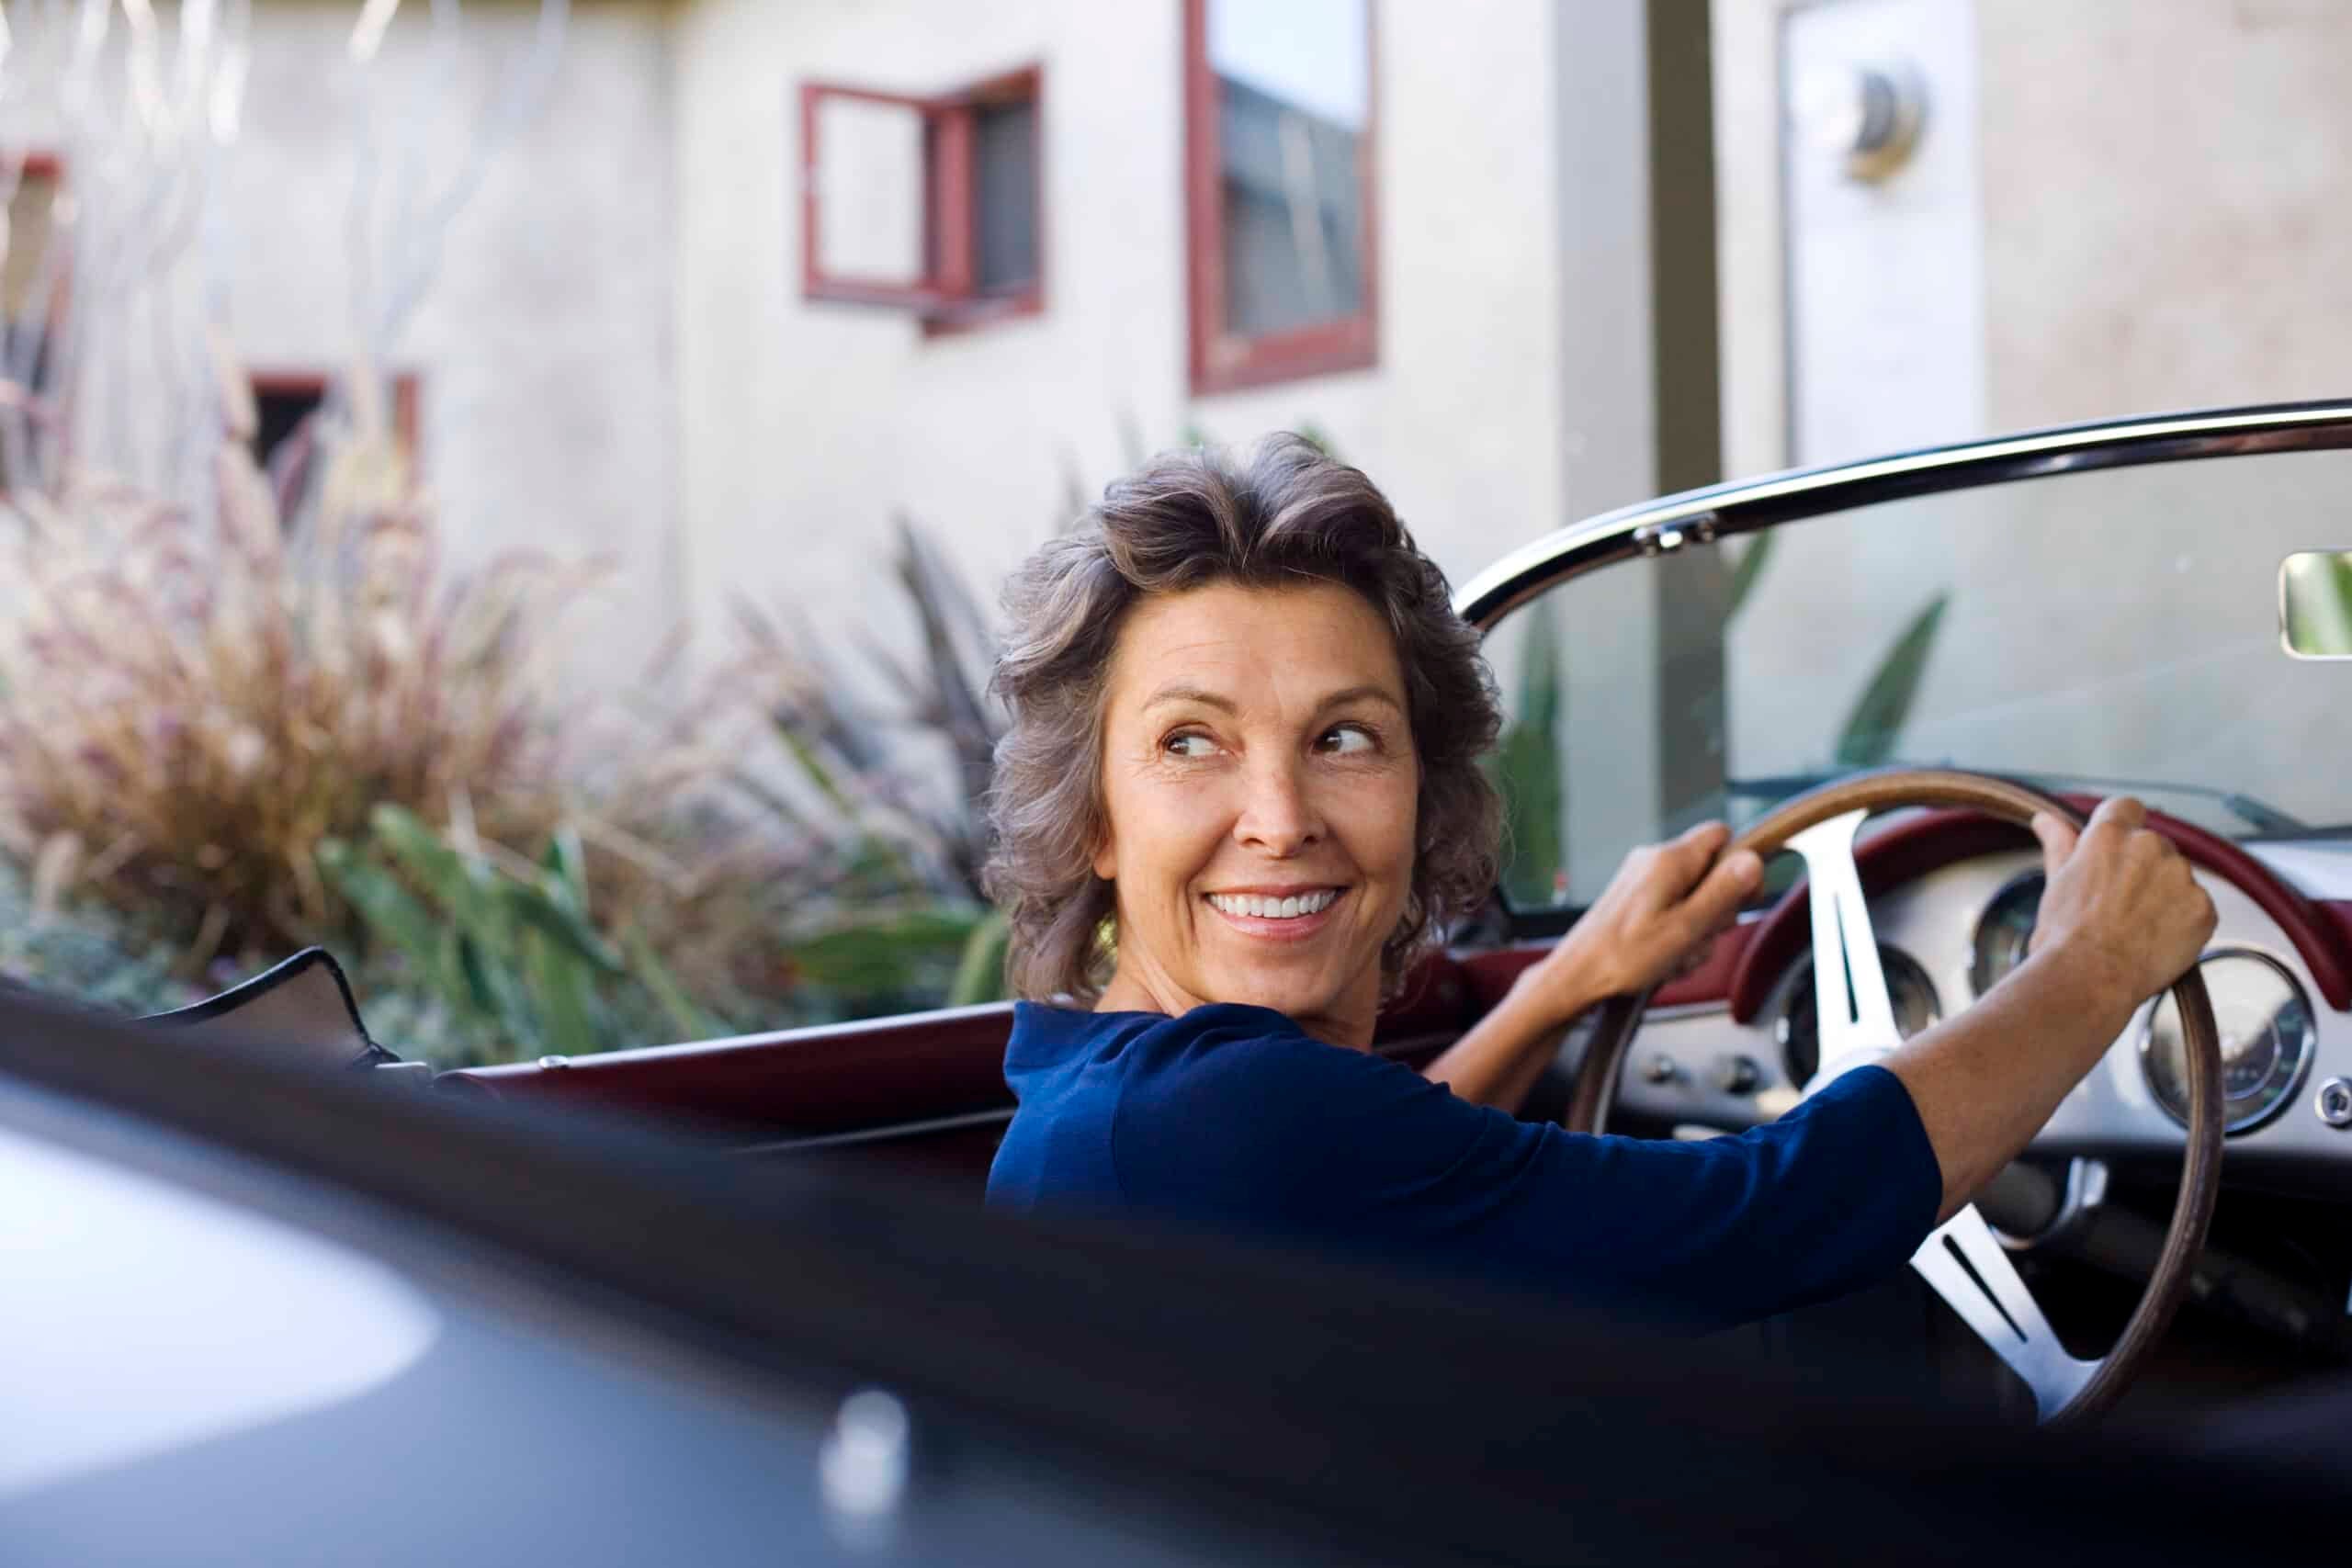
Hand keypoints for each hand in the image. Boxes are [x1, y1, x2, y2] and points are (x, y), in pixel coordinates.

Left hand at [1520, 822, 1763, 1026]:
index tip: (1742, 898)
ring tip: (1675, 956)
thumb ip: (1722, 893)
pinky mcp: (1635, 901)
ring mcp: (1642, 881)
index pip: (1722, 836)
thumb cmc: (1622, 957)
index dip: (1740, 865)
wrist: (1577, 976)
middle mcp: (1654, 862)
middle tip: (1699, 938)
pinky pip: (1672, 913)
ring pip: (1694, 899)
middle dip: (1716, 911)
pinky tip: (1664, 960)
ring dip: (1695, 932)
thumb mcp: (1685, 928)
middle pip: (1711, 873)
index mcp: (1669, 861)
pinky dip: (1676, 937)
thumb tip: (1753, 860)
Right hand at [2027, 797, 2216, 1007]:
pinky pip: (2196, 907)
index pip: (2127, 807)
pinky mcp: (2203, 907)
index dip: (2122, 827)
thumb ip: (2059, 844)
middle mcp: (2149, 846)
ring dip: (2164, 895)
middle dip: (2142, 870)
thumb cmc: (2064, 936)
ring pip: (2177, 878)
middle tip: (2119, 905)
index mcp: (2109, 836)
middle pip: (2154, 846)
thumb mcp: (2056, 883)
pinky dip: (2183, 922)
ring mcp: (2180, 876)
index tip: (2116, 854)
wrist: (2090, 978)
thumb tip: (2045, 819)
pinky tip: (2157, 941)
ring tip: (2136, 928)